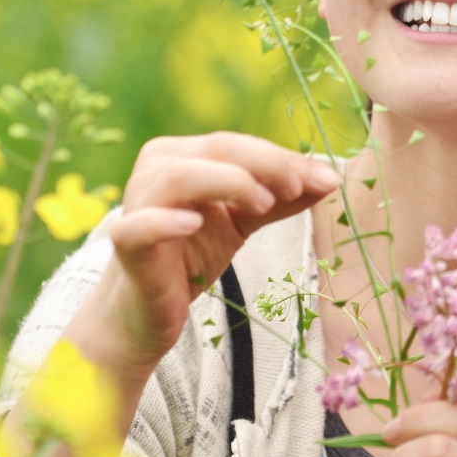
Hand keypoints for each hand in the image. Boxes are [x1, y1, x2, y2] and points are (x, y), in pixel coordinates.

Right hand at [74, 132, 339, 373]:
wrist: (145, 313)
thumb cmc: (191, 256)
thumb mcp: (242, 222)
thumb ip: (280, 200)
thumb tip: (330, 179)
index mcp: (182, 154)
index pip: (237, 144)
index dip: (282, 157)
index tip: (326, 178)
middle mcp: (156, 168)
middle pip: (216, 149)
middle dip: (265, 164)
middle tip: (298, 187)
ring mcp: (137, 204)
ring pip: (182, 175)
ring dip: (229, 182)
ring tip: (263, 203)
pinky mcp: (126, 244)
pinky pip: (140, 226)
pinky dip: (166, 220)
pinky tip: (194, 222)